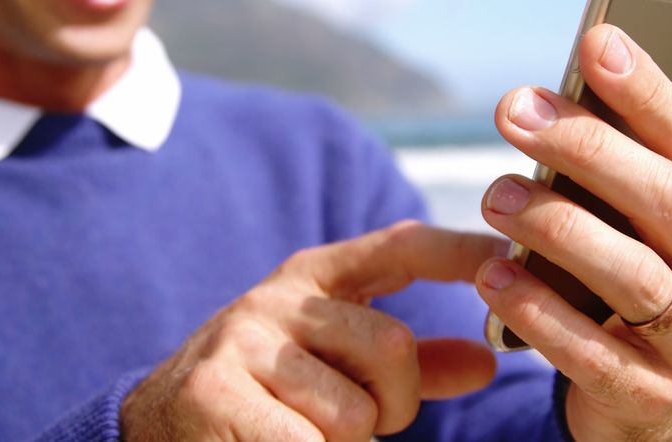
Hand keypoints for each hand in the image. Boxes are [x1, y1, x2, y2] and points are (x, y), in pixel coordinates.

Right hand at [121, 221, 500, 441]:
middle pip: (391, 346)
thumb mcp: (335, 363)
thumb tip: (488, 363)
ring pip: (352, 411)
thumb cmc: (269, 396)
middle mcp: (277, 297)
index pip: (400, 247)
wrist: (160, 427)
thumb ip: (410, 364)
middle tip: (362, 421)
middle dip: (394, 404)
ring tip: (302, 433)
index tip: (511, 257)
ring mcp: (241, 342)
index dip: (460, 251)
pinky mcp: (214, 393)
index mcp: (313, 277)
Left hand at [476, 24, 671, 440]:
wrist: (654, 396)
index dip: (648, 90)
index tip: (594, 41)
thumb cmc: (658, 273)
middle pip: (665, 201)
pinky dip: (538, 312)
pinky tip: (491, 277)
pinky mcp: (649, 396)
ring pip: (632, 276)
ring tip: (495, 194)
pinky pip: (590, 353)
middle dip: (586, 147)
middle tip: (512, 110)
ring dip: (556, 227)